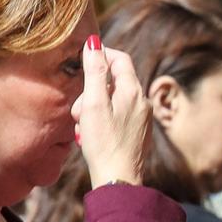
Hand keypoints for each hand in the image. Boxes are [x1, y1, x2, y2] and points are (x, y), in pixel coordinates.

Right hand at [73, 38, 147, 188]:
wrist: (118, 179)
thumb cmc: (103, 143)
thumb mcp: (93, 104)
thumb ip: (94, 72)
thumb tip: (94, 42)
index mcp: (133, 91)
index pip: (120, 59)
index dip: (102, 54)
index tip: (84, 59)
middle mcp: (142, 102)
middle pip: (114, 81)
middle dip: (92, 90)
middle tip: (79, 110)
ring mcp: (142, 118)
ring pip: (113, 99)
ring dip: (94, 107)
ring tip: (83, 126)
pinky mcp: (138, 132)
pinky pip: (117, 115)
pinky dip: (102, 119)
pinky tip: (91, 135)